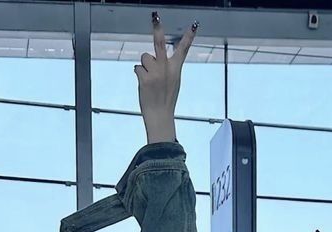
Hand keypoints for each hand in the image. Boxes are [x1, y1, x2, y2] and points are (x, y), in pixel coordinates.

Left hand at [135, 15, 197, 143]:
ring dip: (144, 66)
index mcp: (176, 69)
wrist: (160, 116)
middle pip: (160, 44)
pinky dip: (139, 75)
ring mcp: (155, 73)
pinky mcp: (144, 78)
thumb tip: (153, 59)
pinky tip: (144, 86)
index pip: (183, 49)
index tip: (195, 25)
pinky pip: (137, 68)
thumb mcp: (173, 83)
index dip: (189, 36)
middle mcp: (166, 69)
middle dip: (158, 29)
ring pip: (144, 57)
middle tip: (155, 15)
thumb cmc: (166, 100)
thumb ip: (166, 68)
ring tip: (149, 80)